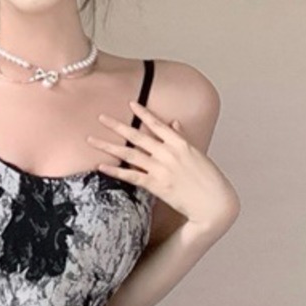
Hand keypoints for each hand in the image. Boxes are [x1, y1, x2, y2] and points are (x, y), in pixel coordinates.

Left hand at [87, 101, 239, 233]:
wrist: (214, 202)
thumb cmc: (208, 179)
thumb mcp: (196, 154)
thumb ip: (182, 137)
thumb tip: (174, 122)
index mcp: (180, 144)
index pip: (157, 124)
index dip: (143, 113)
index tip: (130, 103)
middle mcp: (168, 153)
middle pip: (137, 136)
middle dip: (116, 126)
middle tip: (100, 117)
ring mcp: (161, 169)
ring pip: (129, 154)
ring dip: (108, 146)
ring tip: (92, 140)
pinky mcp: (157, 185)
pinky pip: (131, 176)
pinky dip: (115, 171)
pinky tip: (102, 166)